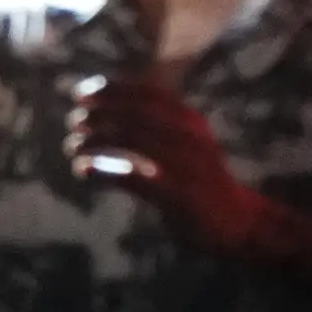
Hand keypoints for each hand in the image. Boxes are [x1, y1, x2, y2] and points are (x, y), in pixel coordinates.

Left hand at [65, 75, 265, 256]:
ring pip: (130, 139)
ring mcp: (186, 165)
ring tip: (72, 146)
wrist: (240, 221)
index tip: (80, 94)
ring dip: (93, 140)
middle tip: (73, 122)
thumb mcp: (185, 143)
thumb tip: (102, 109)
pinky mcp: (178, 195)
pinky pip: (132, 176)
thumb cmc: (202, 179)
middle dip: (97, 114)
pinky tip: (82, 171)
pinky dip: (102, 171)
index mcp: (191, 120)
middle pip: (133, 113)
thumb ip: (155, 125)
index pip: (146, 93)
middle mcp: (190, 136)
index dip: (110, 90)